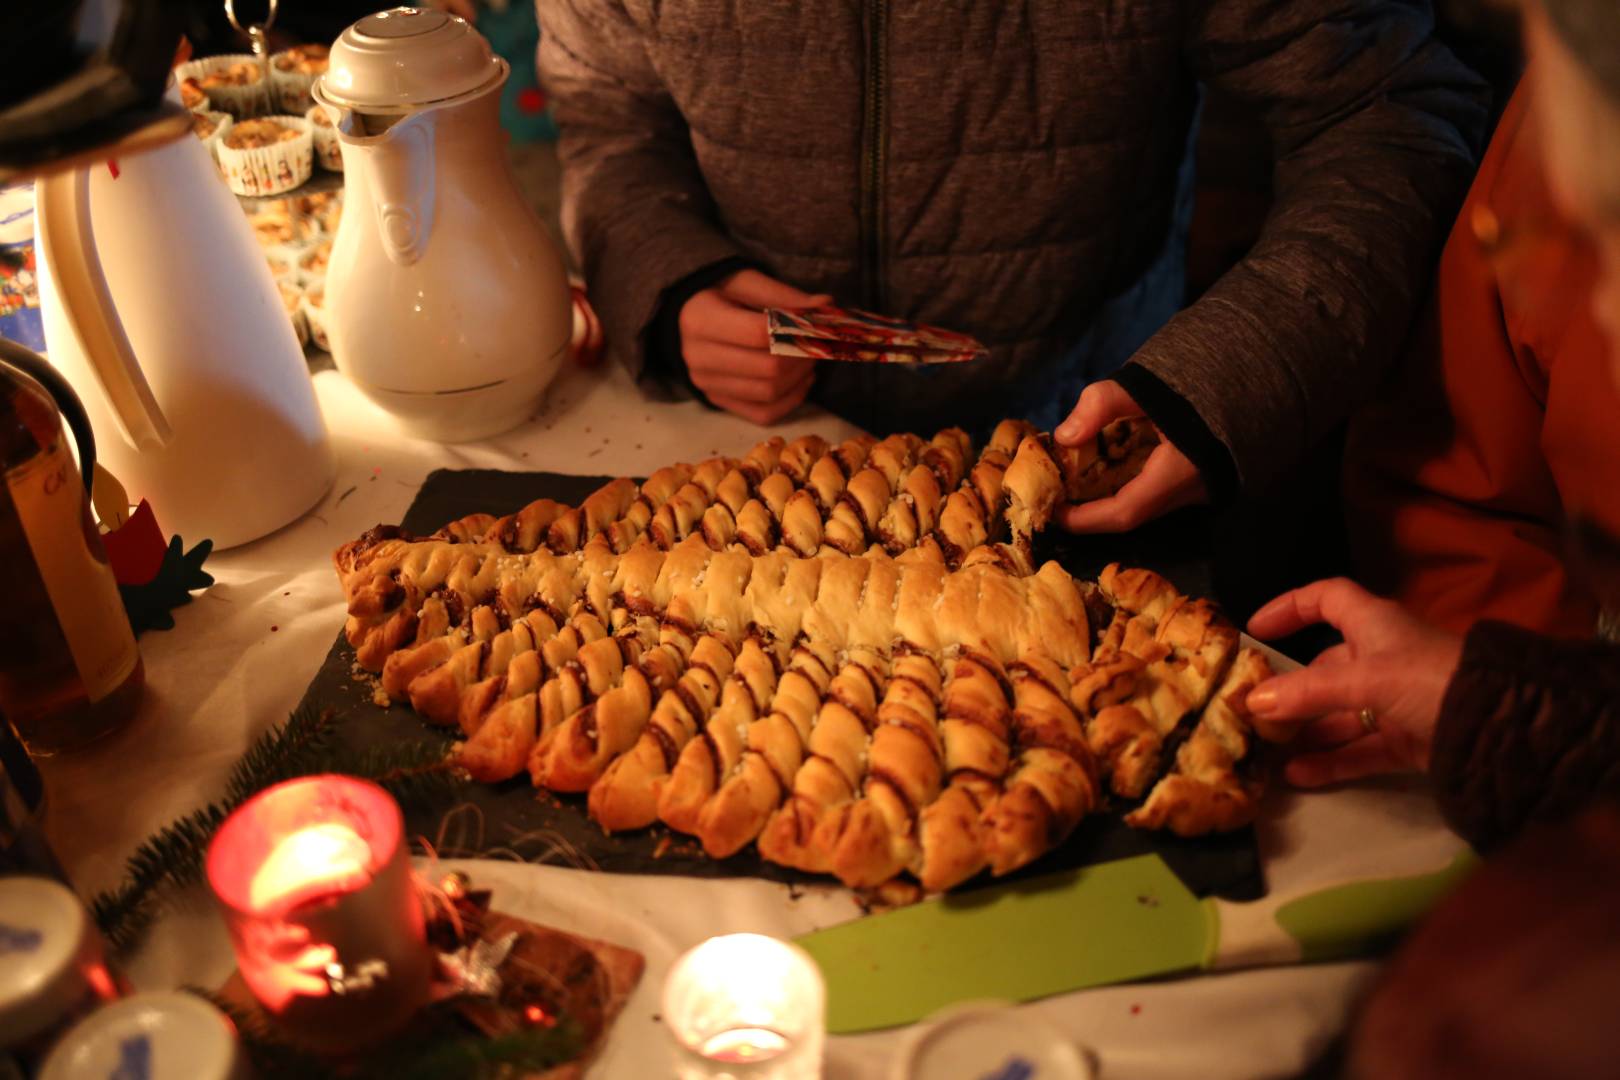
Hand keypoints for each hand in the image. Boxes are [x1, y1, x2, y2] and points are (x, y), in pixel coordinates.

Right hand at [679, 270, 830, 424]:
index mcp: (701, 320)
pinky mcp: (718, 401)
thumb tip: (825, 306)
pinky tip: (801, 380)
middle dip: (803, 356)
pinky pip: (764, 414)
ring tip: (809, 357)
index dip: (797, 331)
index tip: (819, 325)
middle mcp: (698, 358)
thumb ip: (783, 296)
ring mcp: (707, 385)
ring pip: (770, 393)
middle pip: (769, 369)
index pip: (760, 333)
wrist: (685, 317)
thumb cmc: (718, 293)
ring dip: (801, 377)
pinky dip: (791, 400)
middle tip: (817, 342)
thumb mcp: (746, 282)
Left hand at [1052, 380, 1207, 531]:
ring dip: (1110, 498)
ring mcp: (1201, 490)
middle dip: (1093, 511)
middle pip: (1134, 514)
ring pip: (1146, 506)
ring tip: (1077, 481)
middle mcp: (1192, 492)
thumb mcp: (1144, 385)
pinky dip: (1129, 487)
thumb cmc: (1195, 382)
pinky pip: (1158, 494)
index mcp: (1179, 472)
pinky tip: (1110, 468)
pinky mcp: (1202, 482)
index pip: (1126, 512)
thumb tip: (1063, 436)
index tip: (1055, 511)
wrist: (1244, 379)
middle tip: (1059, 496)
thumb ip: (1102, 404)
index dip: (1086, 519)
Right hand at [1244, 578, 1463, 786]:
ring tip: (1266, 750)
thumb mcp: (1366, 679)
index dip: (1291, 607)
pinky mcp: (1407, 740)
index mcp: (1375, 625)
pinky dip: (1331, 761)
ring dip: (1305, 731)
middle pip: (1325, 666)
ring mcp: (1395, 701)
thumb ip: (1308, 692)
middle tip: (1249, 710)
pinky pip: (1359, 748)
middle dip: (1289, 689)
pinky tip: (1297, 775)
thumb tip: (1252, 701)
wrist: (1502, 729)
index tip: (1255, 629)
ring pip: (1339, 713)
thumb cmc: (1430, 679)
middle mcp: (1382, 658)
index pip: (1328, 599)